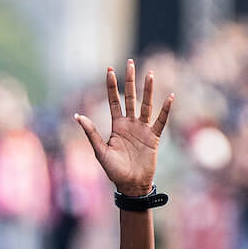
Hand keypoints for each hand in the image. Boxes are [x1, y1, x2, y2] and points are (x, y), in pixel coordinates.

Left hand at [74, 60, 173, 196]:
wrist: (131, 185)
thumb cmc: (114, 171)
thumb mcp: (100, 151)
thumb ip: (91, 133)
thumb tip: (77, 116)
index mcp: (116, 126)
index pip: (113, 101)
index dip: (111, 86)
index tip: (109, 70)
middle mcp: (130, 124)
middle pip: (130, 98)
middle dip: (129, 81)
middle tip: (130, 62)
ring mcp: (143, 129)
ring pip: (146, 105)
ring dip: (147, 90)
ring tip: (149, 74)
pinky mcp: (154, 138)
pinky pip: (161, 121)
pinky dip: (165, 110)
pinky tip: (170, 97)